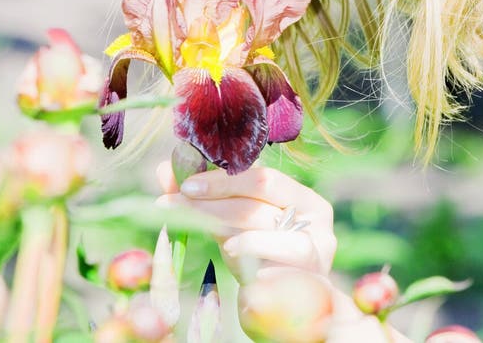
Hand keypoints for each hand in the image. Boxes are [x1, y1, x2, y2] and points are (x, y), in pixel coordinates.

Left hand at [156, 162, 336, 283]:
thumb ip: (204, 198)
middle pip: (261, 192)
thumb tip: (166, 170)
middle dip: (214, 194)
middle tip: (175, 200)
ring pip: (263, 220)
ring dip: (222, 218)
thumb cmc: (255, 262)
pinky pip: (271, 253)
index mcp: (302, 197)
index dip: (223, 177)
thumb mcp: (230, 226)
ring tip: (195, 223)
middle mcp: (316, 218)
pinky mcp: (308, 275)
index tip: (184, 183)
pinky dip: (249, 246)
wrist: (276, 313)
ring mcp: (316, 247)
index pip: (262, 175)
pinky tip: (229, 250)